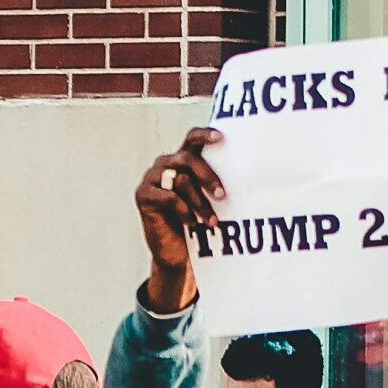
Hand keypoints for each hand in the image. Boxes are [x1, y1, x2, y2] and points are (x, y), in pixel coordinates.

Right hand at [132, 126, 224, 315]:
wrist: (175, 253)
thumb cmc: (197, 223)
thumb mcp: (208, 200)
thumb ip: (214, 183)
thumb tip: (244, 175)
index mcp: (182, 159)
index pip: (192, 138)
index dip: (204, 135)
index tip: (221, 138)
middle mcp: (165, 164)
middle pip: (187, 159)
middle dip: (207, 177)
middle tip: (223, 196)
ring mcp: (152, 178)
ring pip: (180, 180)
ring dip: (199, 202)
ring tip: (212, 221)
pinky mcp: (143, 195)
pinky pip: (169, 197)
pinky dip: (184, 211)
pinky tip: (191, 223)